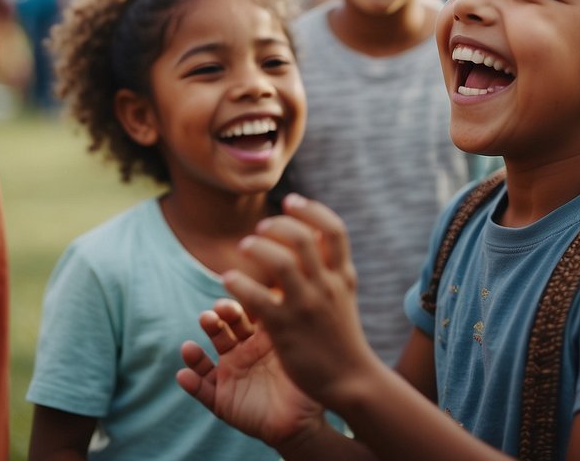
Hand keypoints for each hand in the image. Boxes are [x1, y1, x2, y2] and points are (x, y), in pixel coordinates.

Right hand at [176, 298, 325, 446]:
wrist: (304, 423)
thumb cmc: (307, 384)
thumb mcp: (302, 354)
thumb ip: (296, 328)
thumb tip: (293, 296)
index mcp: (261, 338)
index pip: (245, 315)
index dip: (237, 306)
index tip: (233, 297)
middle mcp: (242, 352)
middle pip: (222, 331)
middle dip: (214, 321)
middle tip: (213, 314)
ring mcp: (230, 374)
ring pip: (206, 359)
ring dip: (194, 352)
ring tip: (188, 347)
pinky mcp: (222, 399)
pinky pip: (203, 391)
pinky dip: (191, 383)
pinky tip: (184, 375)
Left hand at [224, 193, 381, 407]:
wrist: (350, 379)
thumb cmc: (341, 337)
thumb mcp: (344, 295)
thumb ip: (330, 267)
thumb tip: (314, 234)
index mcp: (343, 276)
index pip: (334, 229)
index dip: (311, 209)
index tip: (291, 200)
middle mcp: (327, 286)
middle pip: (303, 238)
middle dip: (278, 225)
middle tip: (261, 228)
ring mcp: (307, 306)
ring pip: (280, 262)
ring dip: (257, 248)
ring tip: (245, 247)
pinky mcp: (286, 329)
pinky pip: (258, 297)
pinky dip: (240, 282)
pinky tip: (229, 279)